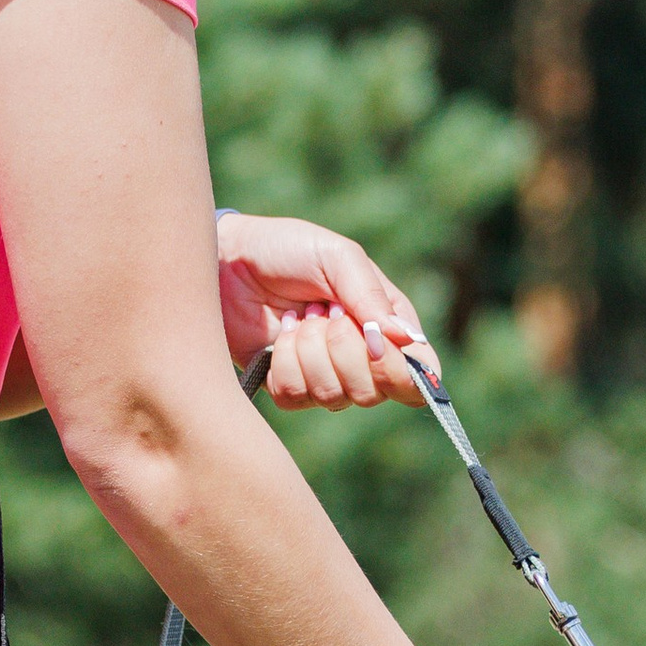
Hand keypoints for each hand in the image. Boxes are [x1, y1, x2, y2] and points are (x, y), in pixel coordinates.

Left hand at [215, 211, 433, 411]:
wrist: (228, 260)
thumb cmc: (287, 248)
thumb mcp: (337, 256)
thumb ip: (370, 296)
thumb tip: (404, 340)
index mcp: (386, 327)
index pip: (417, 377)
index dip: (403, 373)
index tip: (378, 346)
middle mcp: (361, 359)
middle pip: (373, 391)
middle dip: (344, 349)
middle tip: (323, 310)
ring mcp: (324, 376)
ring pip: (332, 395)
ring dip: (309, 350)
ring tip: (297, 316)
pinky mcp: (287, 385)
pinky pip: (294, 397)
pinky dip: (283, 362)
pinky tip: (279, 335)